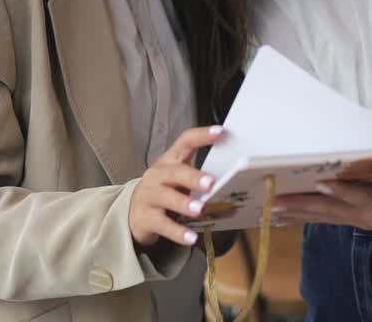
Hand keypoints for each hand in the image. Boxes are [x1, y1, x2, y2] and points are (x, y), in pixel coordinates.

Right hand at [128, 125, 222, 247]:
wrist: (134, 214)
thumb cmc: (166, 193)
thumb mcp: (179, 181)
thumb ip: (202, 179)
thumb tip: (237, 185)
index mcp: (169, 161)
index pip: (185, 141)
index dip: (202, 136)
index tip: (221, 132)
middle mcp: (157, 175)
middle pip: (174, 172)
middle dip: (193, 177)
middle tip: (211, 183)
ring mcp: (149, 196)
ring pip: (166, 197)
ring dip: (184, 203)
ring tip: (200, 210)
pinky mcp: (145, 218)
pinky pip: (163, 225)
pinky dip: (178, 232)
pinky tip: (191, 238)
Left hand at [273, 172, 371, 235]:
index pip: (365, 200)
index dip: (344, 193)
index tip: (322, 183)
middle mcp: (369, 216)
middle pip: (334, 210)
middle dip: (305, 204)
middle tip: (276, 197)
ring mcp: (359, 219)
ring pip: (324, 215)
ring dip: (296, 211)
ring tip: (268, 206)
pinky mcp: (352, 218)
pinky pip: (324, 216)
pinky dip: (301, 214)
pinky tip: (279, 212)